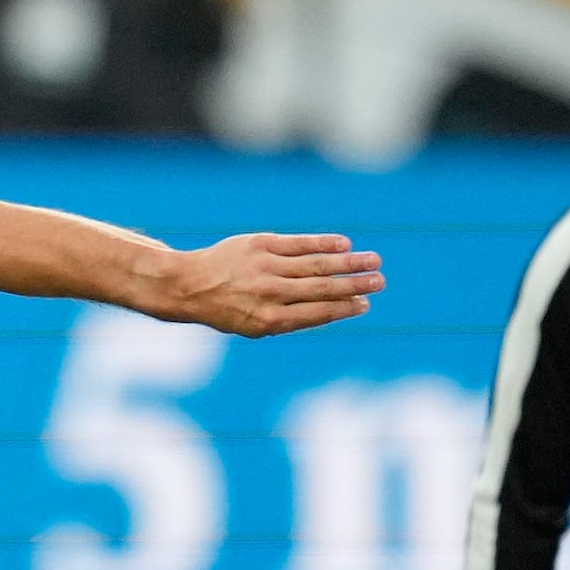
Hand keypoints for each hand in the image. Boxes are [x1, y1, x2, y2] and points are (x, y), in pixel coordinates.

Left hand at [163, 233, 382, 338]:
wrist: (188, 286)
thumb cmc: (229, 309)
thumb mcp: (256, 326)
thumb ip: (293, 319)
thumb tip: (337, 309)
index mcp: (270, 320)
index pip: (318, 313)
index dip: (344, 309)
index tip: (366, 304)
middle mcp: (269, 294)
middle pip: (321, 288)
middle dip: (354, 285)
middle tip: (380, 281)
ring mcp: (264, 268)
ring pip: (314, 265)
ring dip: (347, 262)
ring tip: (372, 260)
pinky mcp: (258, 245)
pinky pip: (297, 243)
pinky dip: (322, 243)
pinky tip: (343, 243)